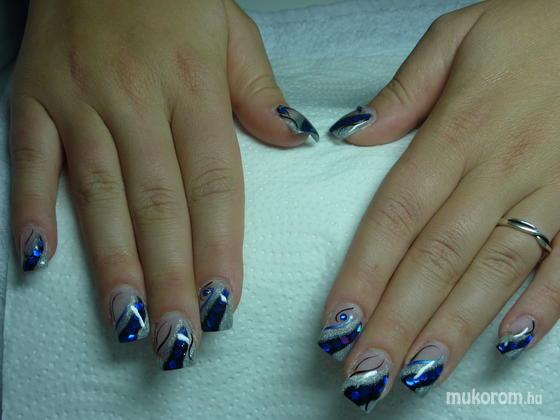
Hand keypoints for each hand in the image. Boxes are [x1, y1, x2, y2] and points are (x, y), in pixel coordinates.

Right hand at [10, 0, 317, 368]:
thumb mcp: (234, 33)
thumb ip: (260, 94)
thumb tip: (295, 142)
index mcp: (193, 89)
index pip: (214, 183)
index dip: (219, 247)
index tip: (225, 303)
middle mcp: (136, 102)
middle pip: (158, 204)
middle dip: (170, 276)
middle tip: (179, 338)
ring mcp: (79, 102)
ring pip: (100, 195)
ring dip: (112, 262)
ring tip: (128, 321)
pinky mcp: (33, 99)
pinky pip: (30, 161)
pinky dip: (32, 210)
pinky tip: (38, 261)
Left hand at [320, 0, 559, 410]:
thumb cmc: (531, 26)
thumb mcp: (457, 37)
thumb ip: (403, 92)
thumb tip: (350, 135)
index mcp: (459, 131)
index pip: (396, 216)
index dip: (363, 275)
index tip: (336, 326)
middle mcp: (501, 168)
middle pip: (438, 257)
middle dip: (398, 322)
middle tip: (365, 378)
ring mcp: (554, 188)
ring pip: (496, 269)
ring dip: (455, 327)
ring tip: (417, 376)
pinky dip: (545, 303)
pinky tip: (510, 343)